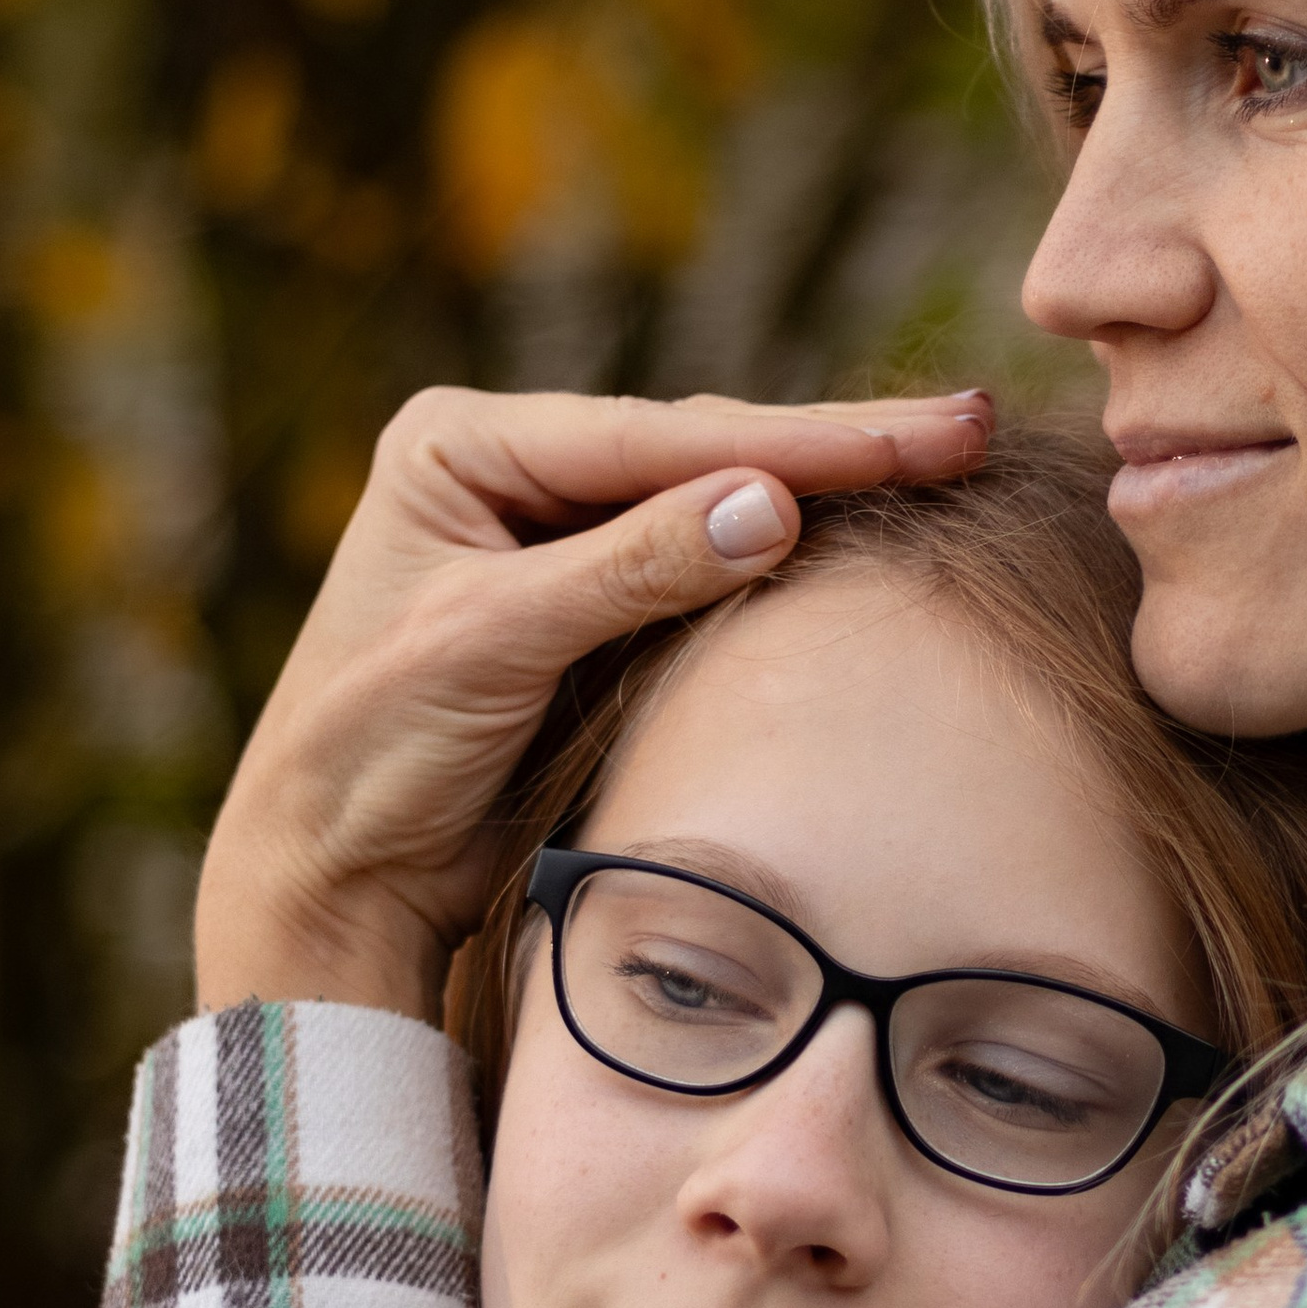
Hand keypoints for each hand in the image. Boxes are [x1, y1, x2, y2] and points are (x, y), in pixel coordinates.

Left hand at [194, 383, 993, 1020]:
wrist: (334, 875)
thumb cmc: (373, 752)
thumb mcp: (494, 643)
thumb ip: (632, 569)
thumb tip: (776, 504)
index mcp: (463, 445)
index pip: (659, 438)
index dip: (800, 440)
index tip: (922, 439)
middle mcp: (512, 475)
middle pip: (701, 454)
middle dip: (835, 449)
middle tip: (972, 432)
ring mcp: (557, 542)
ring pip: (716, 508)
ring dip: (827, 492)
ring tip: (948, 461)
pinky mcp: (592, 616)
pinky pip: (706, 575)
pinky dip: (787, 563)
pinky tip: (868, 534)